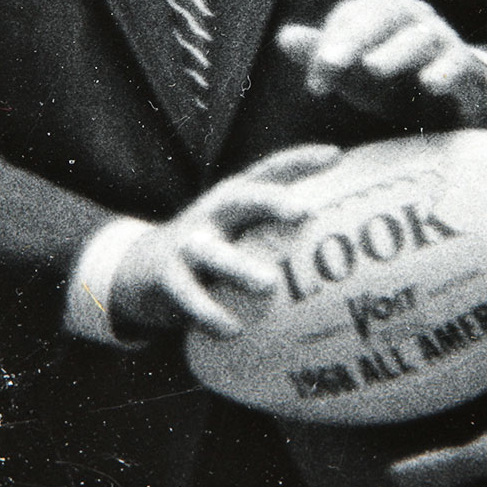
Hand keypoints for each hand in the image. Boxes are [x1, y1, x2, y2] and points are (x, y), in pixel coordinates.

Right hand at [108, 144, 340, 337]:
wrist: (142, 270)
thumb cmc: (213, 250)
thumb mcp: (242, 231)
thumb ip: (281, 234)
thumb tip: (344, 251)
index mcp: (236, 199)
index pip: (269, 171)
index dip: (300, 160)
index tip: (335, 156)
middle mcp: (212, 214)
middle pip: (240, 198)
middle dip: (270, 201)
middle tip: (303, 213)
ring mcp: (188, 243)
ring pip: (211, 251)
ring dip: (239, 266)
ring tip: (268, 285)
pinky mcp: (168, 277)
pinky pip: (188, 295)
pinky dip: (210, 313)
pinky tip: (233, 330)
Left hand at [275, 0, 486, 128]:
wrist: (447, 103)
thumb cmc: (391, 80)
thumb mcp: (353, 73)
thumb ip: (323, 57)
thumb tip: (284, 38)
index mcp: (379, 10)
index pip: (350, 18)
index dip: (330, 47)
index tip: (315, 85)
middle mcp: (411, 15)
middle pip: (385, 14)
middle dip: (356, 37)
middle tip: (332, 63)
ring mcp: (441, 37)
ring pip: (421, 36)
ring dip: (396, 52)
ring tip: (372, 68)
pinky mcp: (464, 64)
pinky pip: (457, 62)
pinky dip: (445, 71)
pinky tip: (429, 85)